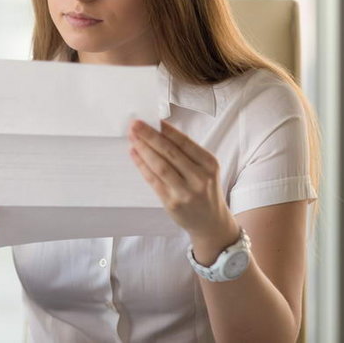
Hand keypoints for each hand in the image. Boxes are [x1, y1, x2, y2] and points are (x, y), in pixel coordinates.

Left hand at [129, 120, 236, 243]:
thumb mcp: (206, 170)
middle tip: (135, 124)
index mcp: (209, 164)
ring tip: (132, 137)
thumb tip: (160, 132)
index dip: (167, 130)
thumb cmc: (205, 191)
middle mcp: (199, 177)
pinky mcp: (172, 203)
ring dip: (144, 149)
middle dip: (150, 136)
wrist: (211, 223)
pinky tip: (135, 154)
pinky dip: (142, 166)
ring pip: (160, 165)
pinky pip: (154, 181)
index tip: (152, 119)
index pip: (185, 142)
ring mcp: (186, 192)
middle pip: (170, 152)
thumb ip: (187, 154)